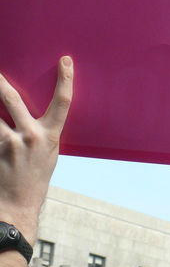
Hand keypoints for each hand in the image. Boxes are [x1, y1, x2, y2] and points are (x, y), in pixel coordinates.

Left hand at [0, 57, 73, 245]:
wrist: (16, 205)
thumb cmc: (34, 177)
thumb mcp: (48, 152)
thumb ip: (41, 131)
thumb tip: (30, 112)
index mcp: (50, 135)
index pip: (63, 102)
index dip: (66, 79)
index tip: (65, 60)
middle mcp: (30, 136)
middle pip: (12, 99)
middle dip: (0, 81)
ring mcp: (9, 144)